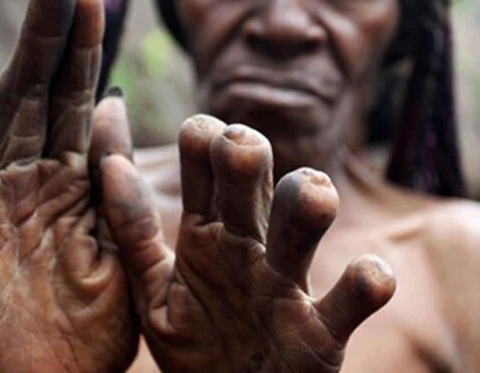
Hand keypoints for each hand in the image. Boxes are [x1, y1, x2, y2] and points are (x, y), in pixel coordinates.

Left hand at [100, 115, 395, 371]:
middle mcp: (248, 245)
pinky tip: (370, 273)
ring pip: (303, 223)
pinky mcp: (322, 332)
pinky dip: (367, 283)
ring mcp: (287, 284)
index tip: (199, 134)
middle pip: (252, 178)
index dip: (202, 138)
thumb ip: (132, 229)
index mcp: (206, 232)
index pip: (204, 160)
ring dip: (307, 201)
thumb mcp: (151, 289)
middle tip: (238, 148)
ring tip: (312, 194)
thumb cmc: (196, 346)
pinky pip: (353, 299)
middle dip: (246, 153)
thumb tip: (110, 162)